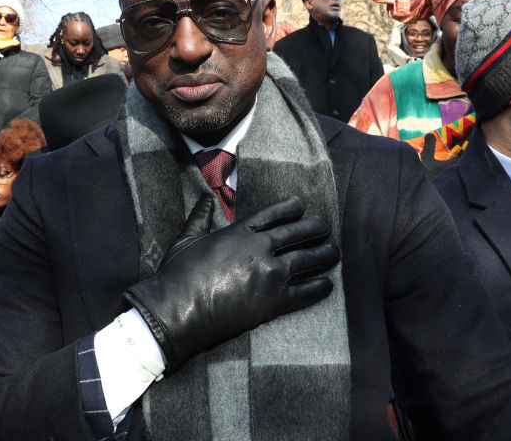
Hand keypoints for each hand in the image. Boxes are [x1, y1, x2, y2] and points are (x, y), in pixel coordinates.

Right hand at [124, 195, 338, 370]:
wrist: (177, 311)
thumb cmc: (176, 275)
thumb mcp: (185, 239)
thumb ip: (199, 217)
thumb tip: (204, 198)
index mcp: (240, 231)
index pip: (274, 214)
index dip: (292, 208)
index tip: (303, 206)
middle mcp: (260, 248)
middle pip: (298, 233)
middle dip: (316, 228)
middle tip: (326, 227)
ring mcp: (270, 274)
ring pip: (308, 259)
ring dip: (325, 254)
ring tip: (334, 252)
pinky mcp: (274, 302)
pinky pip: (306, 292)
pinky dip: (320, 287)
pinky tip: (328, 285)